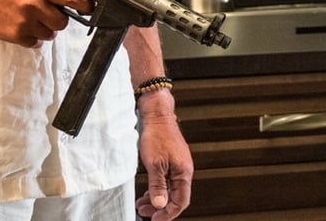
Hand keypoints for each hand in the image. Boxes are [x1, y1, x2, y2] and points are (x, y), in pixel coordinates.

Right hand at [0, 0, 89, 46]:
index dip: (84, 4)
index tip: (88, 8)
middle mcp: (34, 5)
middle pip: (62, 22)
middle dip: (59, 19)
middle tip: (50, 13)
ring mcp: (25, 22)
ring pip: (50, 34)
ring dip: (46, 29)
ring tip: (34, 19)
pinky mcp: (16, 35)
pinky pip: (36, 43)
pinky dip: (34, 38)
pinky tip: (26, 27)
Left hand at [135, 100, 192, 220]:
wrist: (157, 114)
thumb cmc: (158, 134)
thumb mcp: (154, 164)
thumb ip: (158, 186)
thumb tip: (160, 204)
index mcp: (183, 172)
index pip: (181, 201)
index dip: (168, 214)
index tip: (156, 220)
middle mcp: (183, 170)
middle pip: (176, 197)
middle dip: (160, 208)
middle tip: (145, 213)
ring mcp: (177, 165)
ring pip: (170, 190)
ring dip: (157, 199)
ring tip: (142, 204)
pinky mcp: (171, 160)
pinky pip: (166, 180)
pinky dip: (157, 188)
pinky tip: (148, 190)